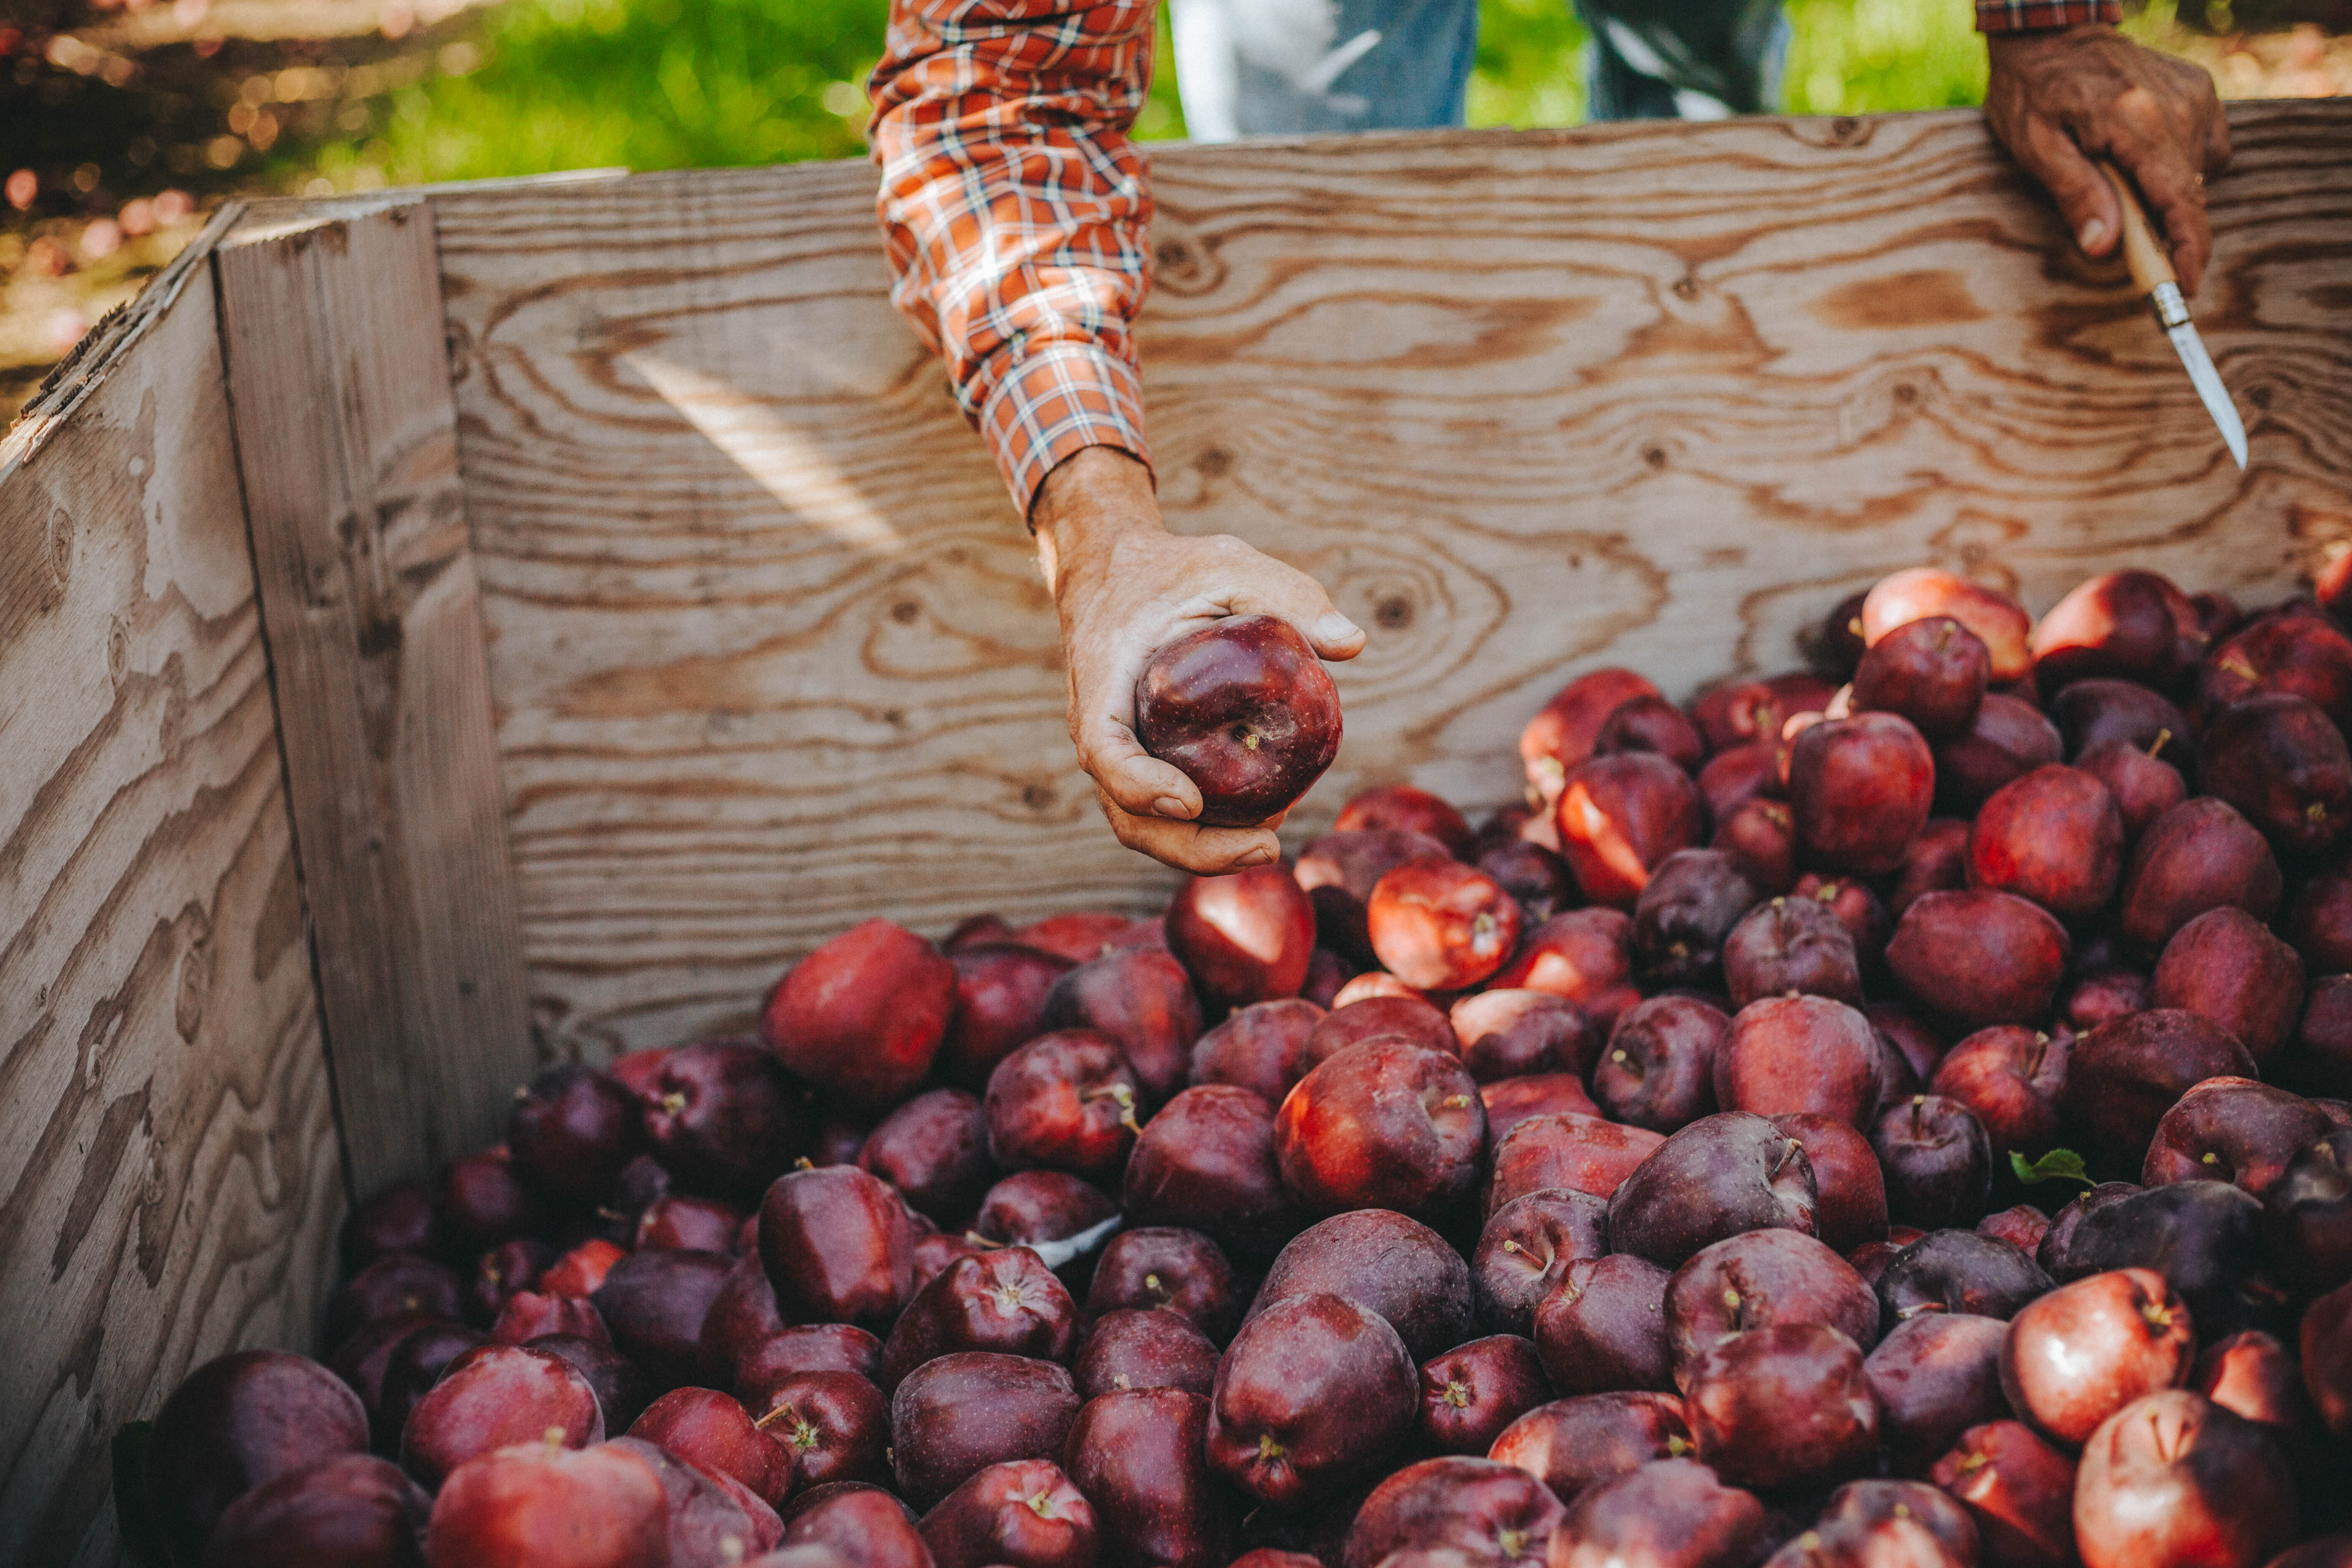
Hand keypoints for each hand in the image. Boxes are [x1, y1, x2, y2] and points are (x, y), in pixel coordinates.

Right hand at [1033, 447, 1364, 873]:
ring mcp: (1118, 751)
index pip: (1105, 750)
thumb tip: (1352, 643)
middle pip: (1127, 813)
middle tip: (1268, 847)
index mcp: (1106, 679)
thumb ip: (1288, 596)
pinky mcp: (1138, 760)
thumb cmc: (1171, 569)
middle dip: (1192, 847)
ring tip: (1269, 843)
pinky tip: (1261, 820)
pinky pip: (1158, 812)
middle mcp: (1101, 727)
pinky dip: (1203, 829)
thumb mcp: (1229, 565)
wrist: (1113, 571)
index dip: (1141, 786)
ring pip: (1142, 824)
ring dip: (1202, 849)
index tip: (1193, 801)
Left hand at [1984, 24, 2230, 293]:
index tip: (2185, 290)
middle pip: (2190, 194)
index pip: (2181, 201)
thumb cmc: (2033, 92)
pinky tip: (2141, 160)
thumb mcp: (2037, 147)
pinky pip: (2204, 147)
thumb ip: (2075, 194)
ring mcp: (2195, 96)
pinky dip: (2177, 166)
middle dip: (2165, 230)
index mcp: (2141, 124)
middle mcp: (2180, 108)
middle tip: (2127, 244)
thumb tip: (2104, 246)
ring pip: (2199, 174)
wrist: (2051, 35)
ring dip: (2166, 195)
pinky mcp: (2199, 90)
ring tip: (2120, 185)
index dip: (2188, 252)